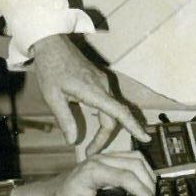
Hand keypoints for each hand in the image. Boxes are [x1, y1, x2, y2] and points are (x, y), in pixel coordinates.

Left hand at [30, 34, 148, 154]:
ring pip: (113, 109)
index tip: (145, 138)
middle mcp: (103, 86)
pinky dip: (107, 116)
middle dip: (105, 137)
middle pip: (114, 117)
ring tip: (95, 143)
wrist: (52, 44)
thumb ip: (65, 119)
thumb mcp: (52, 96)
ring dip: (107, 127)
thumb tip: (73, 141)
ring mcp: (103, 82)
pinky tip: (98, 123)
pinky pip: (109, 101)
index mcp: (94, 90)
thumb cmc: (50, 69)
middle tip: (90, 152)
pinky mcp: (99, 80)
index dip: (133, 126)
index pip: (119, 112)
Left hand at [42, 151, 160, 195]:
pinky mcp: (105, 161)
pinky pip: (130, 159)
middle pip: (135, 163)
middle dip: (148, 183)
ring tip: (151, 195)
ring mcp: (103, 157)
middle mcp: (99, 159)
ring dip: (147, 175)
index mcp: (93, 171)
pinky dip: (141, 170)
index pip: (127, 177)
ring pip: (135, 158)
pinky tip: (143, 186)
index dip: (143, 192)